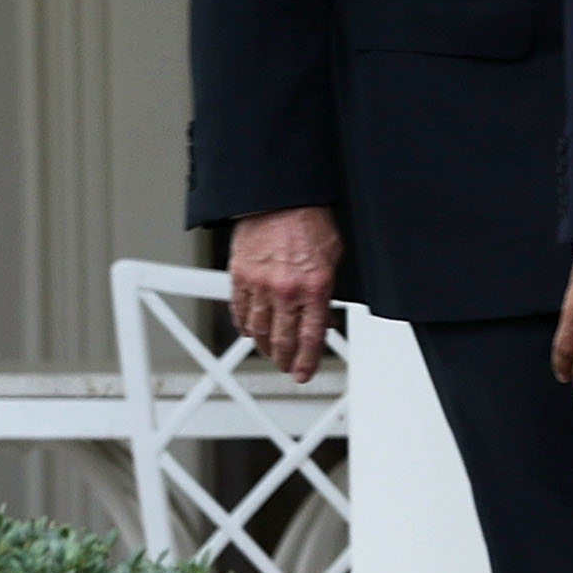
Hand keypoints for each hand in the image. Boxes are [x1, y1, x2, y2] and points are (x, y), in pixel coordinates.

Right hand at [227, 205, 342, 382]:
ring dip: (265, 346)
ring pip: (259, 330)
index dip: (307, 361)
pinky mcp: (239, 278)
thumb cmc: (309, 222)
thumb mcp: (334, 257)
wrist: (278, 199)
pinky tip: (250, 332)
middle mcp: (286, 290)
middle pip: (283, 340)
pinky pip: (239, 312)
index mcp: (315, 287)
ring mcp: (260, 286)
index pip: (312, 337)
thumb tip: (324, 315)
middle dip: (286, 359)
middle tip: (288, 367)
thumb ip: (328, 289)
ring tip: (271, 353)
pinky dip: (245, 326)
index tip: (304, 373)